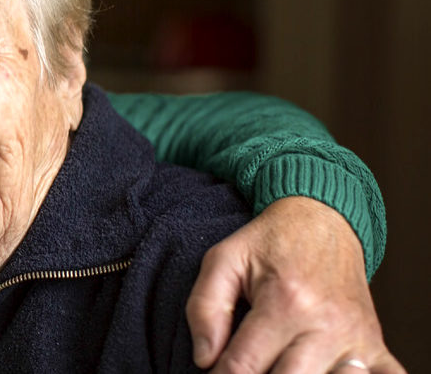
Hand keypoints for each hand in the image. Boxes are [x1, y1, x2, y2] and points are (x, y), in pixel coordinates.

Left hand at [185, 197, 404, 372]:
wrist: (323, 220)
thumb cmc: (270, 243)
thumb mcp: (224, 260)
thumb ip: (204, 307)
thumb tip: (205, 358)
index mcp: (285, 303)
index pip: (243, 367)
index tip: (214, 371)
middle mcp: (326, 325)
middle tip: (246, 365)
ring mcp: (356, 339)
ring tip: (278, 364)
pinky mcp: (375, 345)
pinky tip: (326, 371)